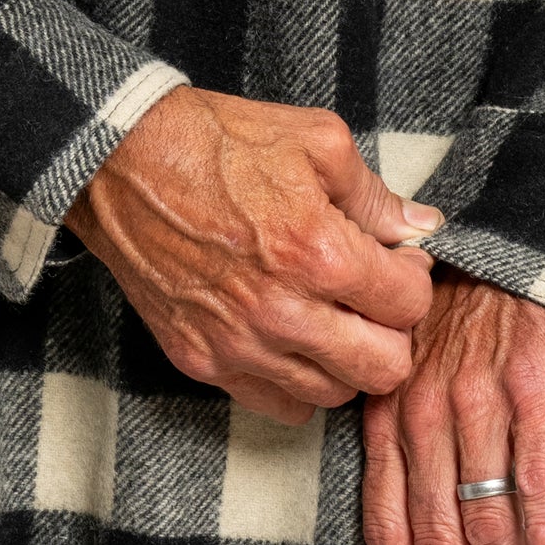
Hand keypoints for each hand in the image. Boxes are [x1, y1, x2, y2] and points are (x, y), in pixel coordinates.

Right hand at [65, 87, 440, 423]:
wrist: (123, 160)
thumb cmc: (218, 142)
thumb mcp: (315, 139)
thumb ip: (375, 193)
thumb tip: (421, 227)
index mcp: (317, 251)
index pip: (410, 305)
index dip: (412, 280)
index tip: (395, 263)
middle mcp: (281, 311)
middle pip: (384, 369)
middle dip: (392, 332)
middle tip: (372, 299)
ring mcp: (237, 344)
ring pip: (333, 395)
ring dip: (345, 361)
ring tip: (329, 317)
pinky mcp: (200, 361)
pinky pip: (276, 406)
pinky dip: (295, 382)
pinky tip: (290, 340)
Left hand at [360, 269, 544, 544]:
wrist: (519, 245)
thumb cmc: (467, 315)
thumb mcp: (412, 367)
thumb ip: (406, 435)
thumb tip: (417, 528)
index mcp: (389, 413)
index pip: (387, 522)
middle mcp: (424, 411)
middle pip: (437, 534)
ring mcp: (477, 400)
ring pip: (486, 517)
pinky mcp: (533, 387)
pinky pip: (537, 476)